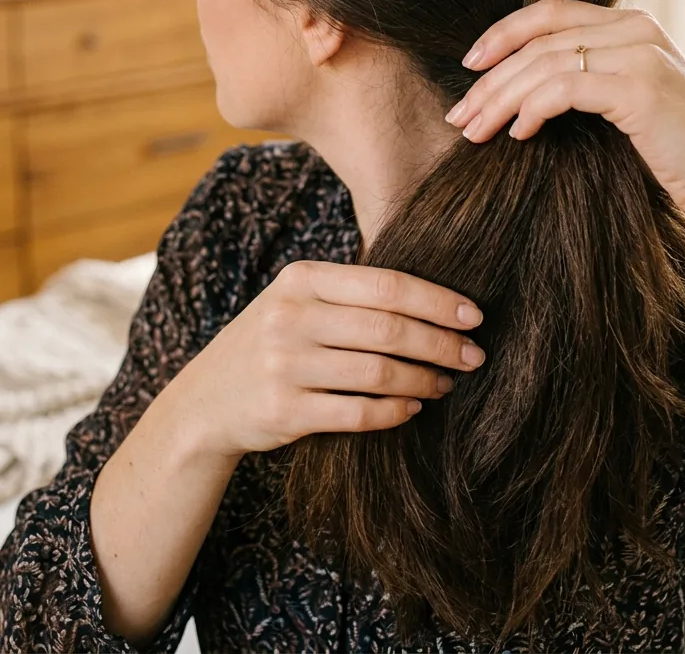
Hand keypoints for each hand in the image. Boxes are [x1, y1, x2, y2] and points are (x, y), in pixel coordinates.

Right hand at [178, 259, 486, 458]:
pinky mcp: (283, 410)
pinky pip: (357, 412)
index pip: (385, 284)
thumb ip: (352, 293)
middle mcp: (290, 316)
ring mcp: (284, 364)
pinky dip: (394, 412)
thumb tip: (438, 297)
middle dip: (440, 342)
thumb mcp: (298, 302)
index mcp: (301, 278)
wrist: (204, 401)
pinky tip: (412, 408)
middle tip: (474, 355)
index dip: (436, 300)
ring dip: (423, 380)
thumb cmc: (272, 342)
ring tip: (447, 382)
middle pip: (387, 328)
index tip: (474, 314)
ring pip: (378, 372)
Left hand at [445, 0, 684, 227]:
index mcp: (632, 24)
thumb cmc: (680, 151)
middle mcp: (636, 29)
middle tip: (458, 114)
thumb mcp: (631, 102)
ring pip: (544, 63)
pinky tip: (516, 134)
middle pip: (539, 39)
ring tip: (473, 130)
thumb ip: (592, 79)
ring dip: (499, 98)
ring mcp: (640, 55)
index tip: (469, 65)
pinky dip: (531, 109)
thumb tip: (523, 90)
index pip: (550, 12)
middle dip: (490, 77)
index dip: (503, 33)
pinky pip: (563, 88)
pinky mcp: (639, 89)